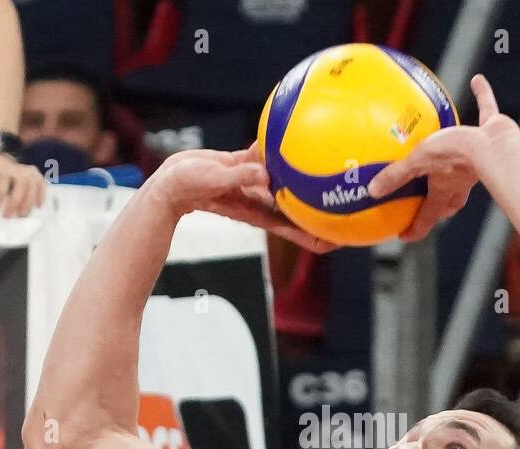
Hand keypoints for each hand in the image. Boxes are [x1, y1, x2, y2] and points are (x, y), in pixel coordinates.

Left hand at [0, 150, 47, 217]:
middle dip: (15, 204)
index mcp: (1, 170)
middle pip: (20, 187)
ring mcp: (27, 171)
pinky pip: (42, 184)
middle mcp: (16, 169)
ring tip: (22, 215)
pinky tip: (38, 205)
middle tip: (9, 216)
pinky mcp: (35, 174)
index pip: (2, 185)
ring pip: (32, 187)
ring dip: (28, 204)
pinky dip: (42, 195)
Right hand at [148, 146, 336, 253]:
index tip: (341, 241)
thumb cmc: (188, 188)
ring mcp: (254, 183)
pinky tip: (295, 137)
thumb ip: (240, 177)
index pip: (294, 230)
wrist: (170, 181)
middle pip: (298, 209)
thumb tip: (266, 174)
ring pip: (286, 183)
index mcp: (258, 211)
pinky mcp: (245, 166)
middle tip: (349, 207)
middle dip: (321, 212)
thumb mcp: (216, 182)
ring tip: (330, 171)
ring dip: (304, 179)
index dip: (317, 237)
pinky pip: (268, 159)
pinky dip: (281, 152)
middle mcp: (261, 199)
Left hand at [368, 74, 519, 241]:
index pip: (428, 216)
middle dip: (441, 205)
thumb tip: (371, 191)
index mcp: (445, 188)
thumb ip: (396, 176)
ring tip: (450, 152)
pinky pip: (486, 111)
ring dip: (459, 161)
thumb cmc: (456, 156)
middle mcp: (462, 178)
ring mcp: (480, 157)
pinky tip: (477, 81)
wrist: (494, 145)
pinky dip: (483, 96)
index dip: (416, 228)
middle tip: (430, 205)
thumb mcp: (418, 162)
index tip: (404, 236)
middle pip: (451, 199)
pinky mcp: (493, 132)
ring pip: (468, 163)